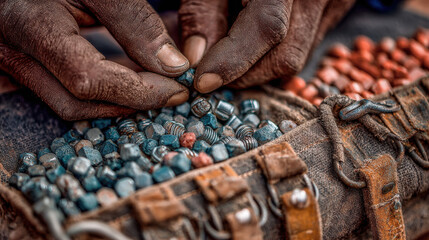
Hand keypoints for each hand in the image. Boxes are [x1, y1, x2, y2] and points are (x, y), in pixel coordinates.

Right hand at [0, 0, 189, 119]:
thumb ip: (136, 23)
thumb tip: (174, 67)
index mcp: (33, 26)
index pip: (89, 79)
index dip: (137, 92)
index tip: (176, 89)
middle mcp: (16, 52)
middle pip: (76, 103)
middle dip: (128, 104)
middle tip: (168, 93)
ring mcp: (17, 62)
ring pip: (69, 105)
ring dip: (115, 104)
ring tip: (151, 88)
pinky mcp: (28, 65)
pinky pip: (64, 94)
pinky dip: (100, 96)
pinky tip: (128, 83)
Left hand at [179, 0, 354, 92]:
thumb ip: (203, 10)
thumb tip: (196, 57)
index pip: (266, 27)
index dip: (233, 61)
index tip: (203, 81)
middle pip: (285, 56)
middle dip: (244, 74)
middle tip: (213, 73)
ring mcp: (335, 2)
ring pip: (296, 59)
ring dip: (258, 68)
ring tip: (232, 54)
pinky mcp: (337, 10)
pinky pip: (305, 49)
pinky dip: (275, 55)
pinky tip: (256, 42)